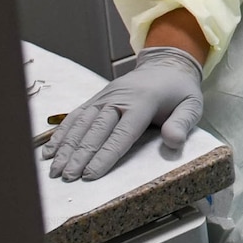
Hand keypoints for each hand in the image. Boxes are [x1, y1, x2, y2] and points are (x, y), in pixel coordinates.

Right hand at [41, 46, 203, 181]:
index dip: (105, 155)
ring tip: (54, 169)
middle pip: (96, 130)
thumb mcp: (192, 104)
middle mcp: (119, 97)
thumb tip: (173, 141)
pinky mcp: (97, 98)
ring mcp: (105, 96)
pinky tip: (50, 150)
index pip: (122, 132)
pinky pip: (76, 115)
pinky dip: (61, 133)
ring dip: (66, 146)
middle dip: (80, 155)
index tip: (91, 174)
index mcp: (143, 101)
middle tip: (68, 177)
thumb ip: (183, 123)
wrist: (166, 65)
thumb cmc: (179, 91)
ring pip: (81, 123)